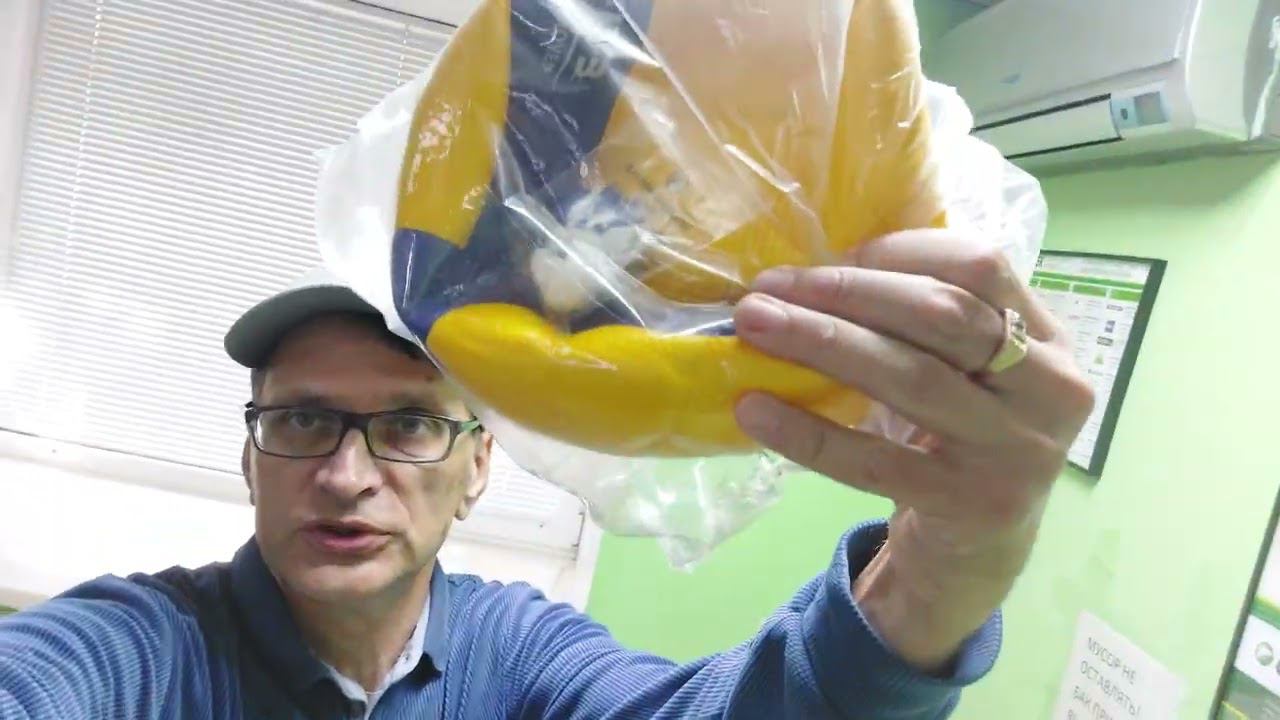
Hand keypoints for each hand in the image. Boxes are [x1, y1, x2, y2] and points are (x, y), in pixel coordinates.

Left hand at [731, 230, 1093, 672]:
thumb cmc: (960, 436)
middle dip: (846, 292)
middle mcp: (1049, 389)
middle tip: (767, 287)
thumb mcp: (970, 372)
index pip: (981, 267)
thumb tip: (812, 270)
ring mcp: (1016, 450)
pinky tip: (755, 410)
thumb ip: (925, 321)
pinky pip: (875, 461)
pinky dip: (808, 433)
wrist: (984, 548)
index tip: (828, 257)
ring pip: (911, 377)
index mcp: (1049, 339)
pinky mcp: (970, 504)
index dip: (901, 252)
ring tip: (755, 326)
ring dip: (823, 342)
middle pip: (943, 315)